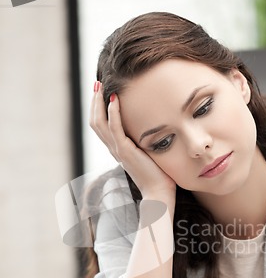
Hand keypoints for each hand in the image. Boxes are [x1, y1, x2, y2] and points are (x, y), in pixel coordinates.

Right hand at [89, 83, 175, 199]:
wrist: (159, 193)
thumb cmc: (159, 176)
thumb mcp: (150, 154)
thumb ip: (146, 143)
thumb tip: (155, 129)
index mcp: (118, 149)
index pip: (101, 126)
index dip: (98, 108)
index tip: (102, 92)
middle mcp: (114, 149)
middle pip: (95, 122)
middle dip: (94, 101)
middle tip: (96, 84)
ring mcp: (118, 150)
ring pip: (99, 123)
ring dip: (98, 103)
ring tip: (100, 86)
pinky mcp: (125, 151)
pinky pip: (114, 128)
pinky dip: (112, 112)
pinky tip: (114, 99)